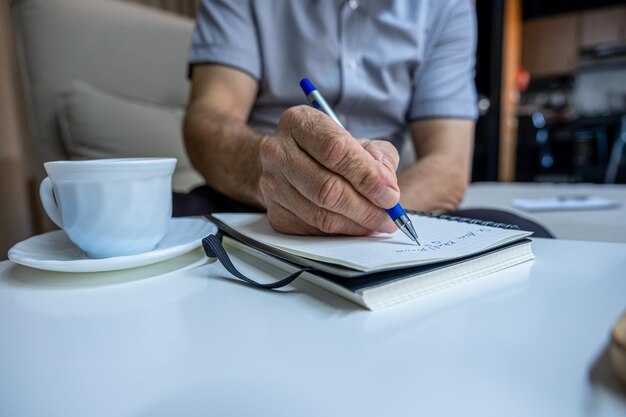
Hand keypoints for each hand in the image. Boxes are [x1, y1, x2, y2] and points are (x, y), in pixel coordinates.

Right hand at [258, 105, 400, 234]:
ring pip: (320, 215)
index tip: (390, 194)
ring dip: (356, 224)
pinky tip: (357, 226)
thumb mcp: (358, 140)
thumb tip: (386, 186)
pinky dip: (341, 232)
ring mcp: (272, 184)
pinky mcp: (275, 212)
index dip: (367, 176)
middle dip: (365, 207)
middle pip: (326, 188)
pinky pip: (313, 230)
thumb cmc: (327, 149)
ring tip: (378, 223)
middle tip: (389, 215)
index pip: (335, 150)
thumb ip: (379, 157)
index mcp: (299, 122)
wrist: (288, 161)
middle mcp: (278, 152)